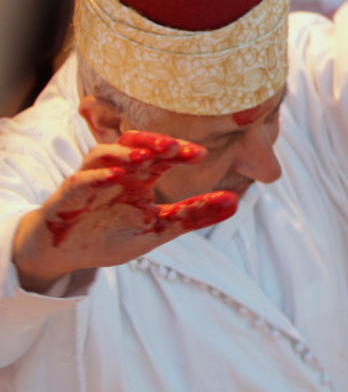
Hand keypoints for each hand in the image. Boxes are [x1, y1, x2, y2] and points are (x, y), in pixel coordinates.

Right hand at [12, 131, 236, 292]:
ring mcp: (91, 180)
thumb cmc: (111, 235)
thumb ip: (194, 215)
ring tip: (147, 155)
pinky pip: (82, 180)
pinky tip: (115, 176)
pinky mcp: (69, 195)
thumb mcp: (159, 228)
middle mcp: (116, 171)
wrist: (64, 253)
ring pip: (106, 154)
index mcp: (140, 177)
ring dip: (126, 152)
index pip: (162, 156)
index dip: (180, 152)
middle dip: (155, 143)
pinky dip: (98, 176)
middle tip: (176, 146)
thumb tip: (235, 203)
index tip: (201, 154)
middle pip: (136, 145)